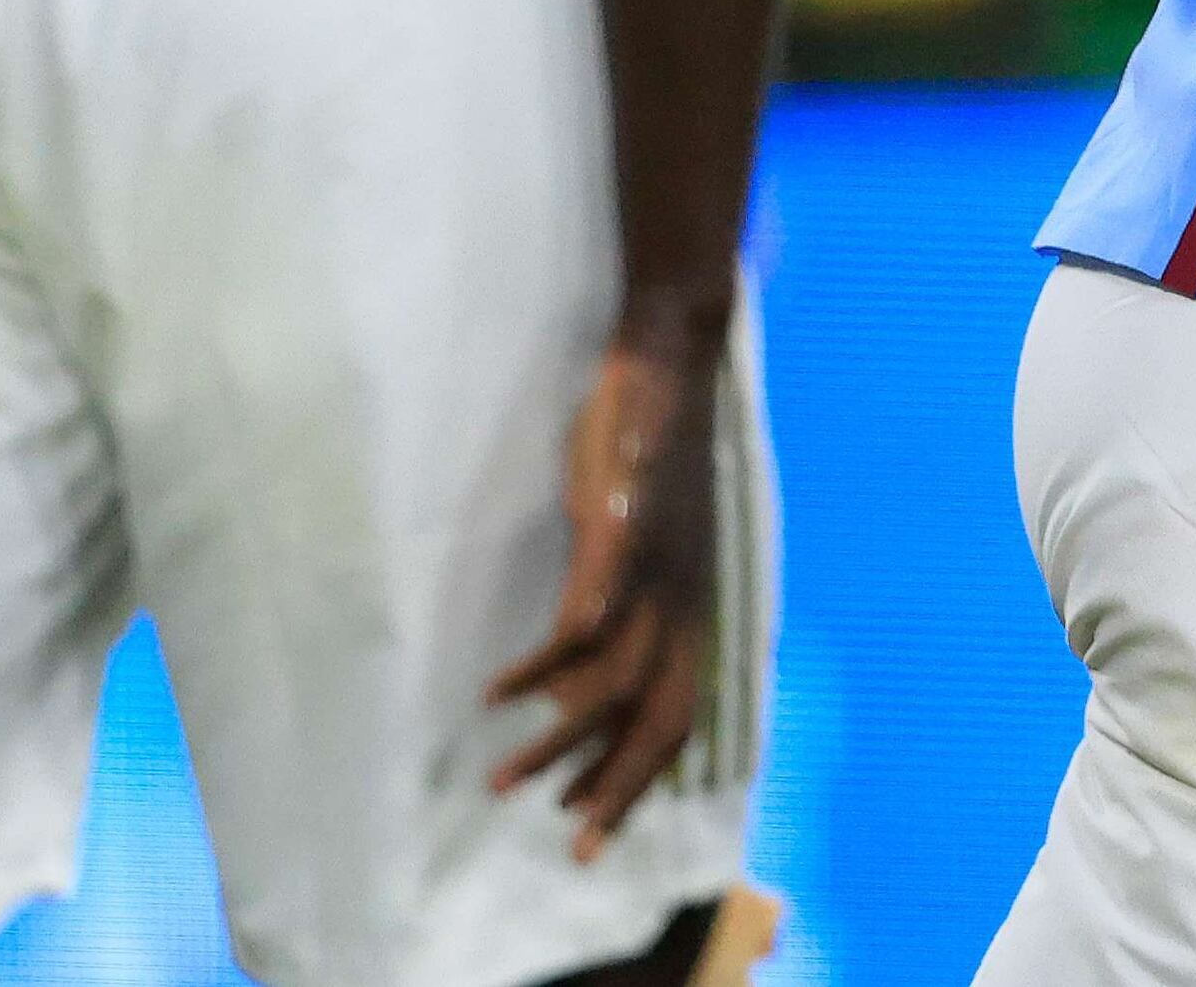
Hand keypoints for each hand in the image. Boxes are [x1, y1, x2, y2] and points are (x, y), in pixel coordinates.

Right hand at [485, 322, 726, 856]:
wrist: (670, 352)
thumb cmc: (650, 442)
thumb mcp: (649, 532)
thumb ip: (629, 589)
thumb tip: (588, 652)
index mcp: (694, 599)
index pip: (682, 713)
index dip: (643, 776)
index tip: (595, 828)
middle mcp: (684, 595)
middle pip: (659, 718)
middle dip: (613, 787)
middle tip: (566, 842)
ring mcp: (654, 567)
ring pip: (613, 686)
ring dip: (558, 740)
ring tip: (503, 777)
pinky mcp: (620, 532)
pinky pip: (584, 621)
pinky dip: (542, 665)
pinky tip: (501, 689)